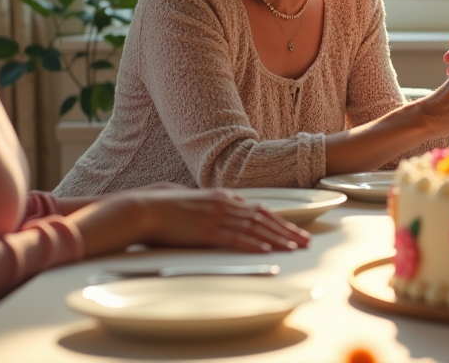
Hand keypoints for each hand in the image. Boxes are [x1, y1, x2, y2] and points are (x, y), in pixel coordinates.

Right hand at [76, 189, 309, 256]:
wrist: (143, 209)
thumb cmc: (166, 209)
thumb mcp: (197, 202)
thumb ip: (216, 205)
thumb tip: (232, 209)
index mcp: (223, 197)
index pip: (259, 210)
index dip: (279, 222)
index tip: (294, 231)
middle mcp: (225, 204)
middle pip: (264, 218)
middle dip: (287, 231)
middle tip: (305, 242)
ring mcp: (216, 217)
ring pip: (255, 229)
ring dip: (277, 239)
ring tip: (294, 248)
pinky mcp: (206, 231)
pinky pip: (235, 239)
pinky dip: (253, 244)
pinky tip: (266, 251)